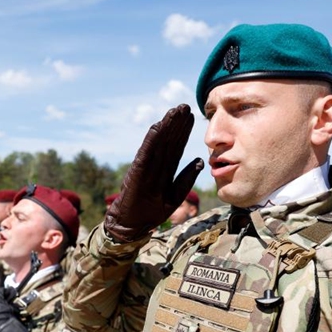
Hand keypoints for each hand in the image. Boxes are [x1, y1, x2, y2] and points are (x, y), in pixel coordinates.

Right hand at [105, 104, 203, 241]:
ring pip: (158, 144)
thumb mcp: (174, 197)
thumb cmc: (151, 213)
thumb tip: (201, 161)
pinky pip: (145, 154)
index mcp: (165, 171)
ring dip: (166, 126)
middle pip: (168, 141)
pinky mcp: (136, 174)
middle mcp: (155, 166)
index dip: (183, 132)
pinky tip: (158, 127)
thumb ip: (186, 179)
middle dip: (176, 124)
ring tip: (174, 111)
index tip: (191, 116)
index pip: (176, 147)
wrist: (130, 225)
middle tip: (185, 106)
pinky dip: (151, 141)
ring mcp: (145, 168)